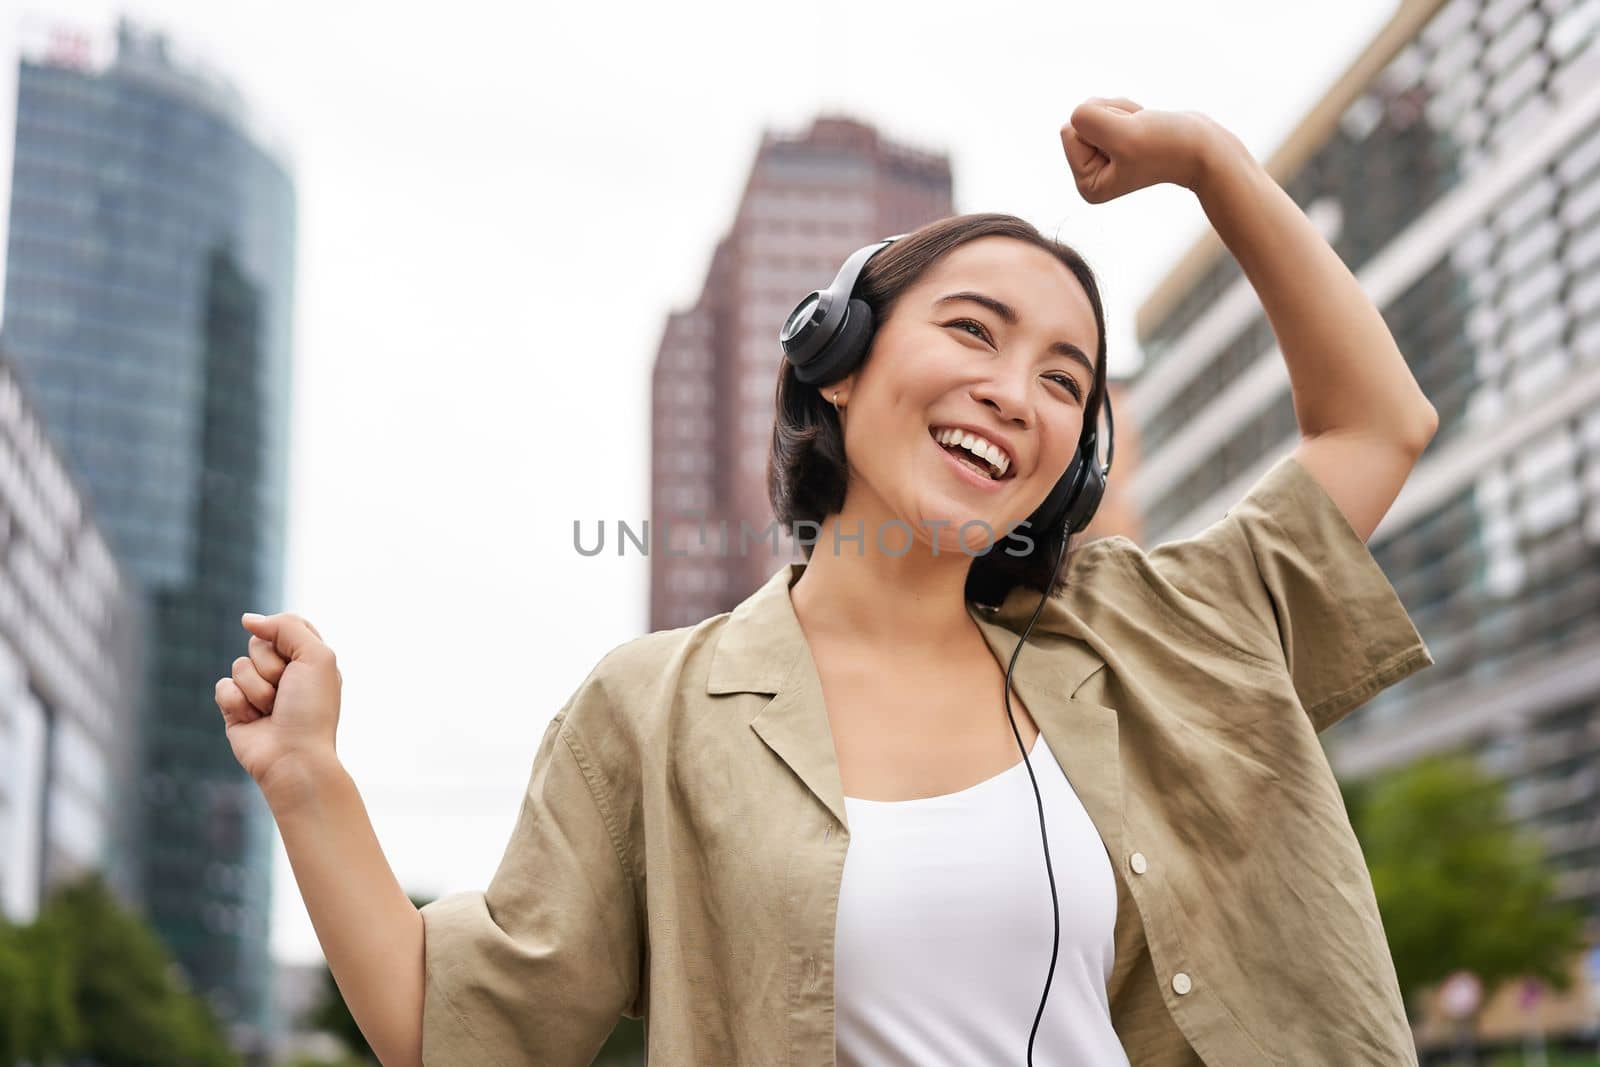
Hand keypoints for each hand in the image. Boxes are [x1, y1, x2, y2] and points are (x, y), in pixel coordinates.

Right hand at [215, 612, 343, 800]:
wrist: (293, 757)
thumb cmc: (311, 709)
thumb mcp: (315, 656)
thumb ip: (287, 627)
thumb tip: (248, 619)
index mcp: (309, 659)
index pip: (288, 625)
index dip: (284, 634)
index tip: (291, 653)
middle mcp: (284, 673)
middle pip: (259, 642)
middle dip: (271, 665)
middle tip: (286, 688)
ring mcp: (258, 691)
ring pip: (239, 665)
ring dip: (257, 688)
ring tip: (272, 710)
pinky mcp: (235, 709)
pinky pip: (223, 686)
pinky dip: (237, 702)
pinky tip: (253, 720)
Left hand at [1059, 97, 1227, 202]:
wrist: (1205, 147)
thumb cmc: (1168, 145)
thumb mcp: (1123, 134)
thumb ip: (1088, 120)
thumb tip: (1075, 114)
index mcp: (1087, 185)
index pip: (1068, 131)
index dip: (1103, 125)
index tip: (1130, 141)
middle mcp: (1091, 174)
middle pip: (1079, 119)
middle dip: (1111, 116)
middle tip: (1140, 133)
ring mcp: (1103, 157)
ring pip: (1095, 110)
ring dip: (1122, 110)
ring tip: (1145, 129)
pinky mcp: (1116, 139)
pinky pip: (1108, 106)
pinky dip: (1128, 108)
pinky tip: (1146, 124)